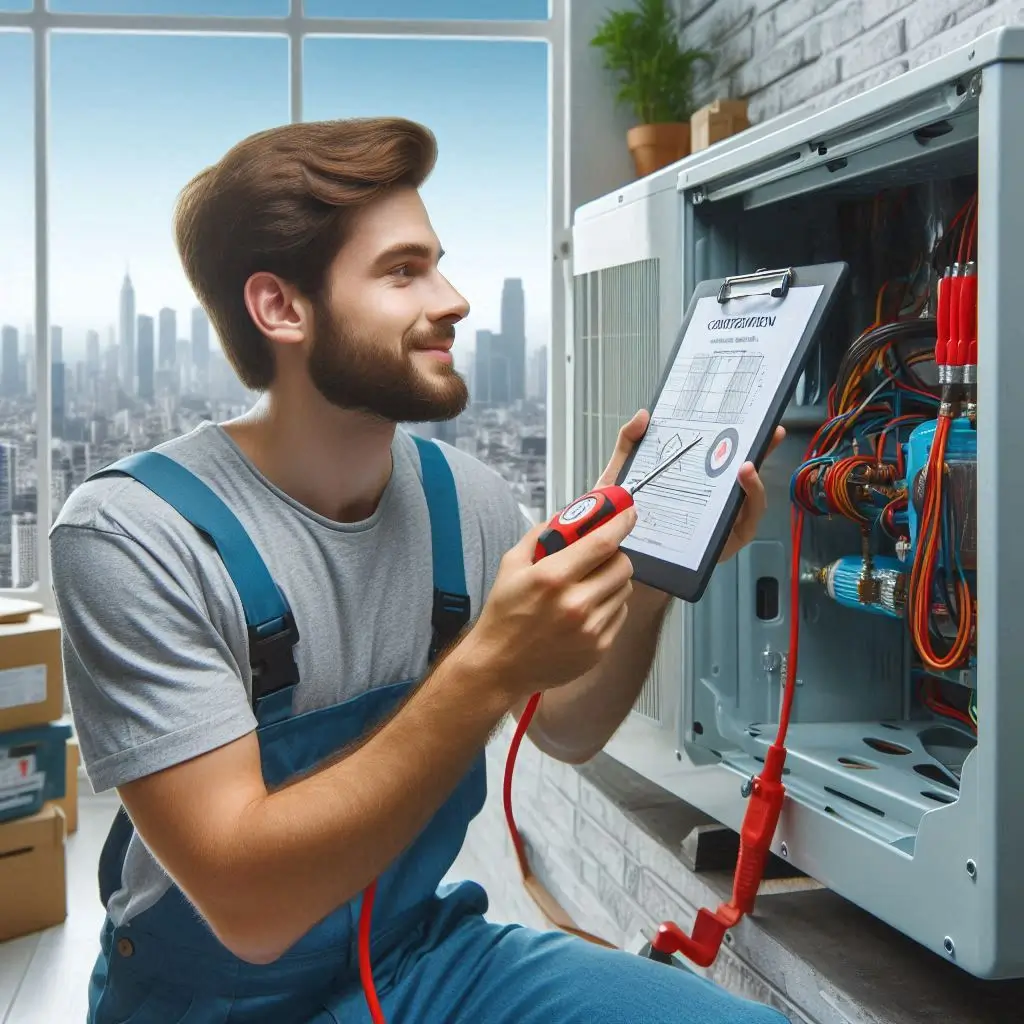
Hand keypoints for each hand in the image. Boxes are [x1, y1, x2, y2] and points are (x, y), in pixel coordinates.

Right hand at [464, 511, 636, 704]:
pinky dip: (609, 604)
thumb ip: (541, 535)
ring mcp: (591, 629)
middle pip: (623, 564)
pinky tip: (586, 608)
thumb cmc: (503, 614)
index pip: (603, 543)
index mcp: (552, 578)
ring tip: (589, 584)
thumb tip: (570, 515)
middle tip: (600, 556)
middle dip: (616, 554)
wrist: (499, 666)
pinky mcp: (599, 648)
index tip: (629, 513)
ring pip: (625, 588)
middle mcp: (576, 603)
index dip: (621, 523)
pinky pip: (620, 613)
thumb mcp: (511, 565)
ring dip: (612, 579)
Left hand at [598, 410, 784, 564]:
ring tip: (748, 465)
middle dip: (760, 450)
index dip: (739, 435)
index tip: (752, 415)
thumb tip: (644, 415)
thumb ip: (629, 444)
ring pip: (750, 497)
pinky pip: (747, 521)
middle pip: (742, 472)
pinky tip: (744, 489)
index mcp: (692, 481)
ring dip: (754, 480)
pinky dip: (750, 502)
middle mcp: (712, 500)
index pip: (720, 455)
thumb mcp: (620, 477)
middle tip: (769, 432)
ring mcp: (721, 521)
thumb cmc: (620, 519)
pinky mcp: (725, 542)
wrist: (614, 559)